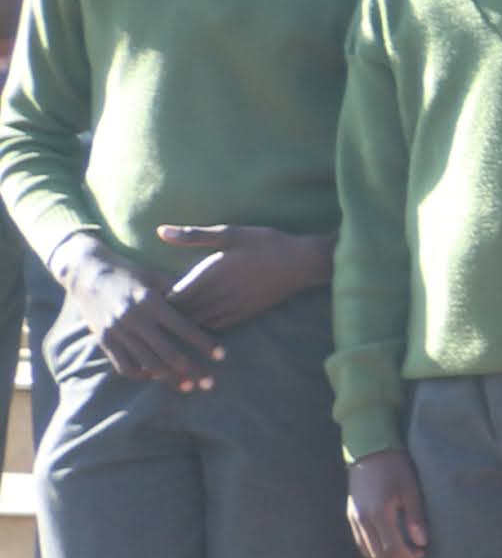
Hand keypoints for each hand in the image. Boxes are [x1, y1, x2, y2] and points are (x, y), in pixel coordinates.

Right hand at [58, 249, 214, 389]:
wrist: (85, 273)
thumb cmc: (129, 273)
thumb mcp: (155, 276)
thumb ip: (180, 291)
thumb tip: (209, 303)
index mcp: (150, 302)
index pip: (184, 329)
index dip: (205, 344)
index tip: (222, 356)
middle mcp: (134, 319)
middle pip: (168, 353)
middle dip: (192, 370)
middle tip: (209, 383)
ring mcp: (118, 332)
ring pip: (148, 364)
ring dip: (170, 379)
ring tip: (188, 387)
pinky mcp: (105, 341)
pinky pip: (125, 366)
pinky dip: (142, 375)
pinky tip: (155, 377)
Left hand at [154, 223, 331, 328]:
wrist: (302, 263)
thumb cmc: (266, 243)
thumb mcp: (230, 233)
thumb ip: (193, 235)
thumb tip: (160, 231)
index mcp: (212, 275)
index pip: (175, 295)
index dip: (158, 298)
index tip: (144, 296)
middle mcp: (220, 296)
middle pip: (184, 312)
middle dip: (167, 314)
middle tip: (149, 314)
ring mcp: (234, 307)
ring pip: (199, 322)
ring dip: (184, 322)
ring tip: (168, 321)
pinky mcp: (245, 313)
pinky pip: (217, 326)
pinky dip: (203, 326)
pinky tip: (197, 322)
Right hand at [345, 450, 427, 557]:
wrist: (369, 451)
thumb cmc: (395, 467)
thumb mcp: (411, 490)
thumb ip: (416, 518)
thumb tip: (422, 543)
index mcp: (379, 513)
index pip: (392, 548)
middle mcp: (362, 519)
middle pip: (378, 554)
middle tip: (420, 556)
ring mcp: (353, 517)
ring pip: (367, 550)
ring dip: (386, 555)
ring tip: (408, 550)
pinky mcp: (350, 514)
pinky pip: (360, 540)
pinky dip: (375, 547)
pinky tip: (391, 541)